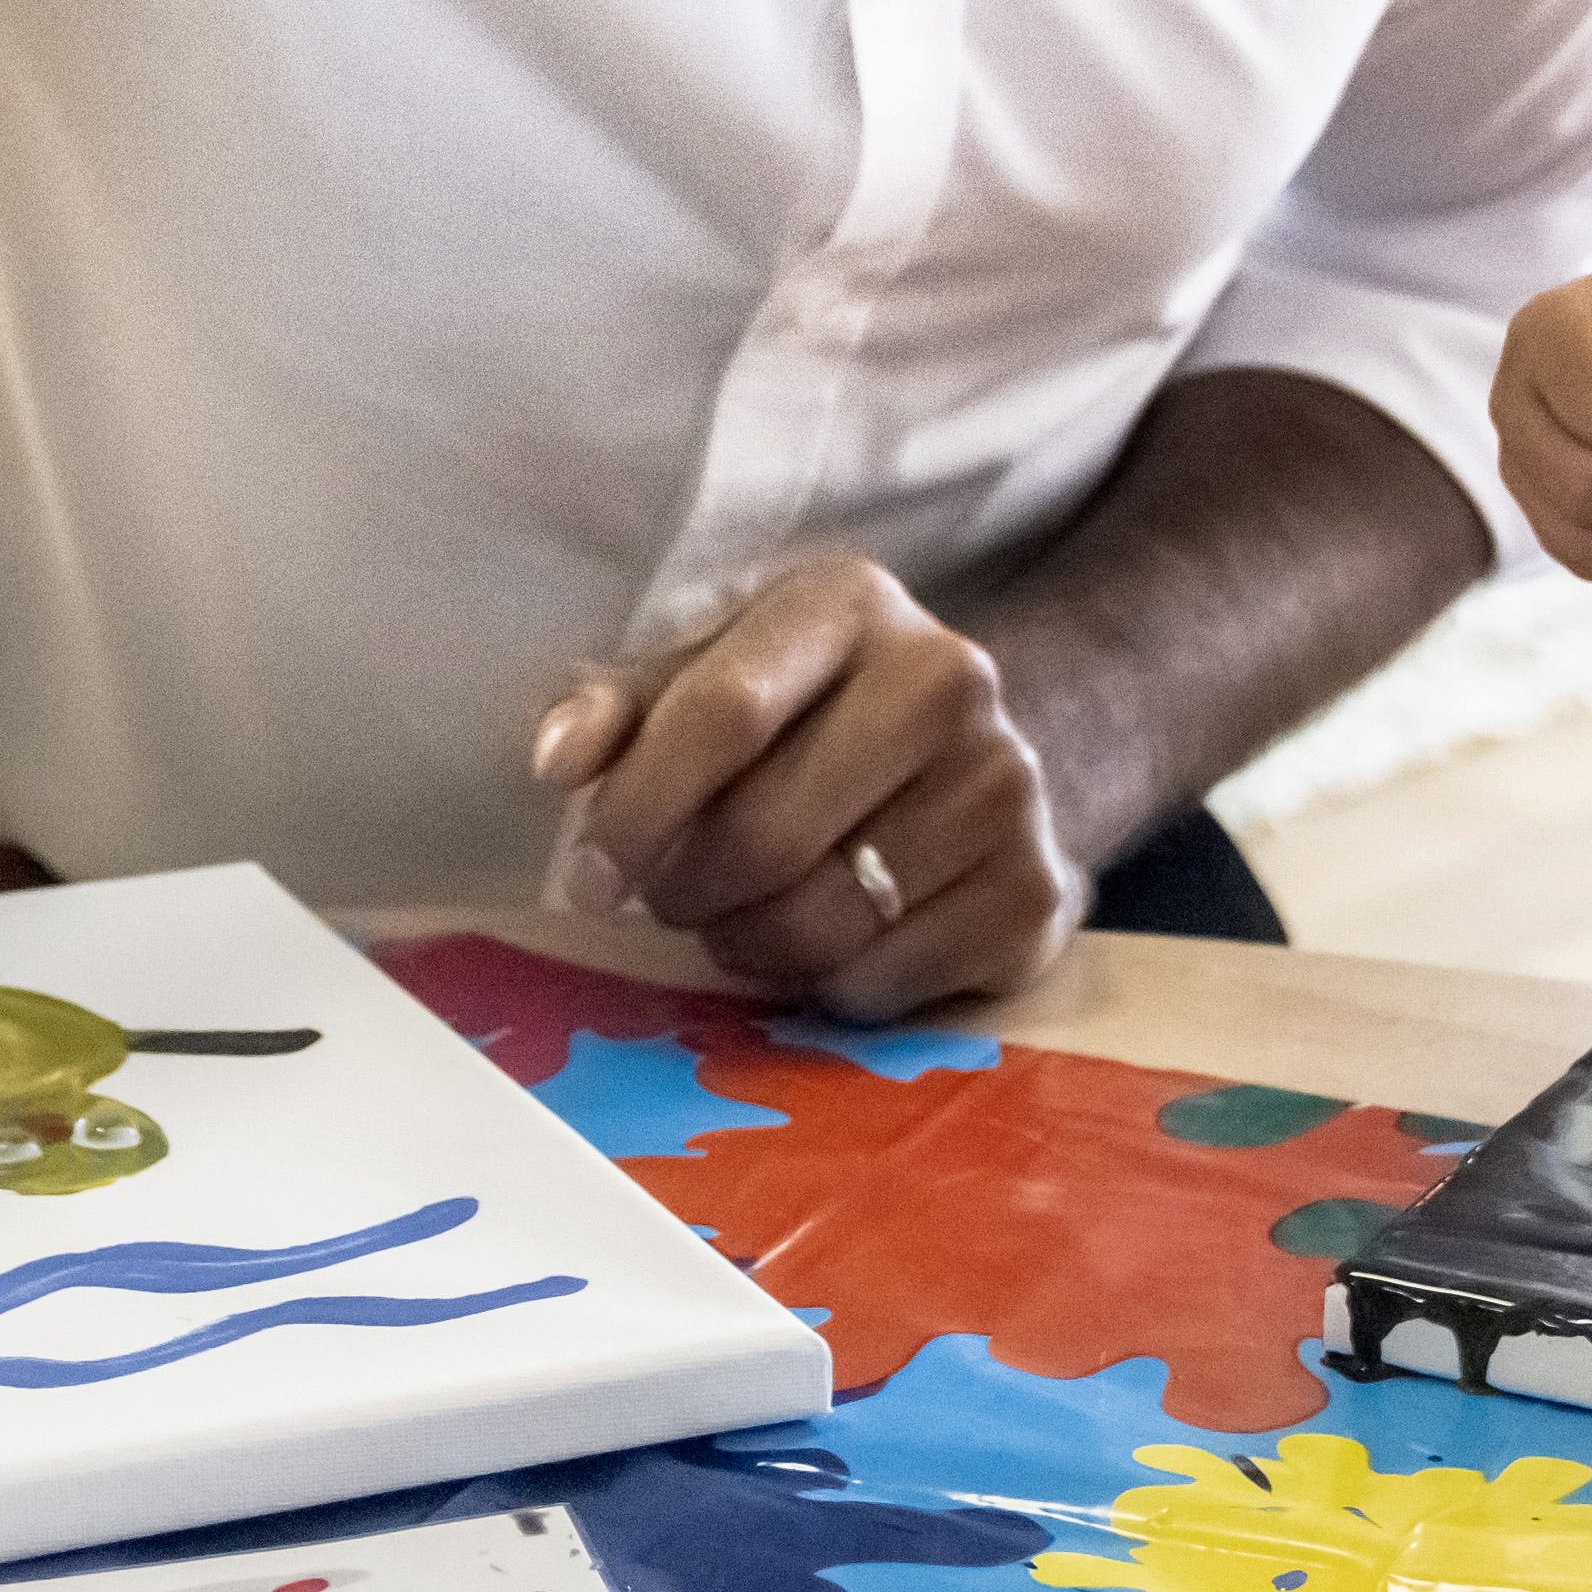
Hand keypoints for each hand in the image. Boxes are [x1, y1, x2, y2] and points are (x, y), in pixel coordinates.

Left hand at [534, 552, 1069, 1019]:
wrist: (980, 759)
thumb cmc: (812, 717)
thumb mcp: (718, 675)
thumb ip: (625, 709)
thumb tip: (558, 758)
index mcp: (850, 604)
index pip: (722, 714)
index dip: (636, 810)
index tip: (586, 877)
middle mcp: (947, 680)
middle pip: (762, 837)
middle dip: (685, 892)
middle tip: (672, 897)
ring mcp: (1004, 787)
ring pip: (815, 924)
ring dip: (747, 944)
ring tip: (746, 913)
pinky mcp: (1033, 892)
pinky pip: (876, 984)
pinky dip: (825, 986)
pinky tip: (832, 939)